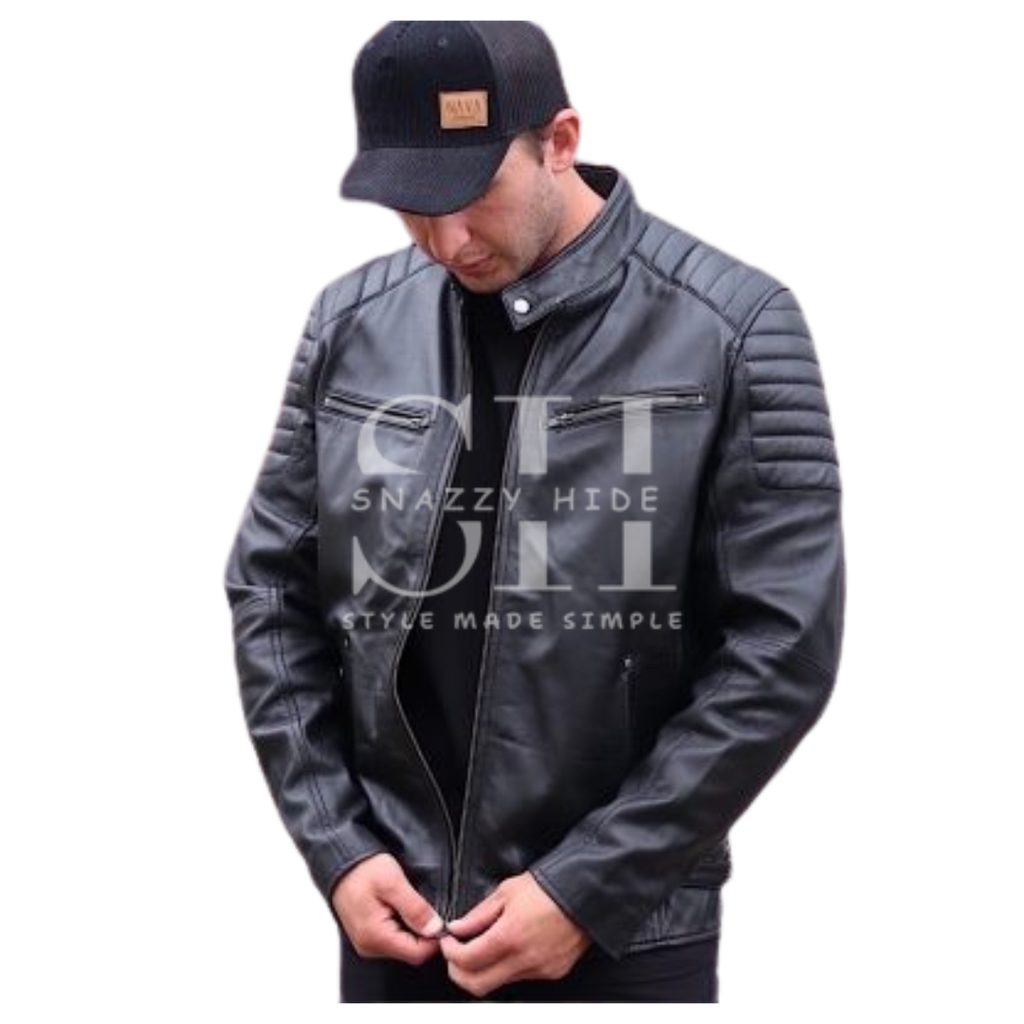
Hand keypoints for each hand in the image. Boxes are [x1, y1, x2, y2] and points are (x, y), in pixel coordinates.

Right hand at [330, 852, 443, 964]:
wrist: (339, 861)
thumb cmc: (363, 869)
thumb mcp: (393, 883)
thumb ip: (415, 908)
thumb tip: (435, 929)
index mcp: (376, 937)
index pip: (418, 954)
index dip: (435, 939)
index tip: (443, 918)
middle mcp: (370, 946)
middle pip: (411, 951)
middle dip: (425, 932)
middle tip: (427, 905)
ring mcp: (367, 941)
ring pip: (403, 944)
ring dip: (414, 927)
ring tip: (411, 902)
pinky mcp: (368, 934)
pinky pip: (393, 937)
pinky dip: (403, 924)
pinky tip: (401, 905)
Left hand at [440, 871, 590, 996]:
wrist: (586, 892)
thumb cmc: (548, 886)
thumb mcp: (507, 891)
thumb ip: (478, 914)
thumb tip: (457, 928)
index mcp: (509, 936)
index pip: (466, 961)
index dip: (449, 953)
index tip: (448, 942)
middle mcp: (524, 960)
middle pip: (477, 986)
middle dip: (459, 972)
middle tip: (457, 954)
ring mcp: (540, 970)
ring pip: (499, 983)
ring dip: (485, 970)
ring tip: (484, 947)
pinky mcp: (553, 973)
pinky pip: (521, 978)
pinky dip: (508, 968)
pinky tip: (510, 949)